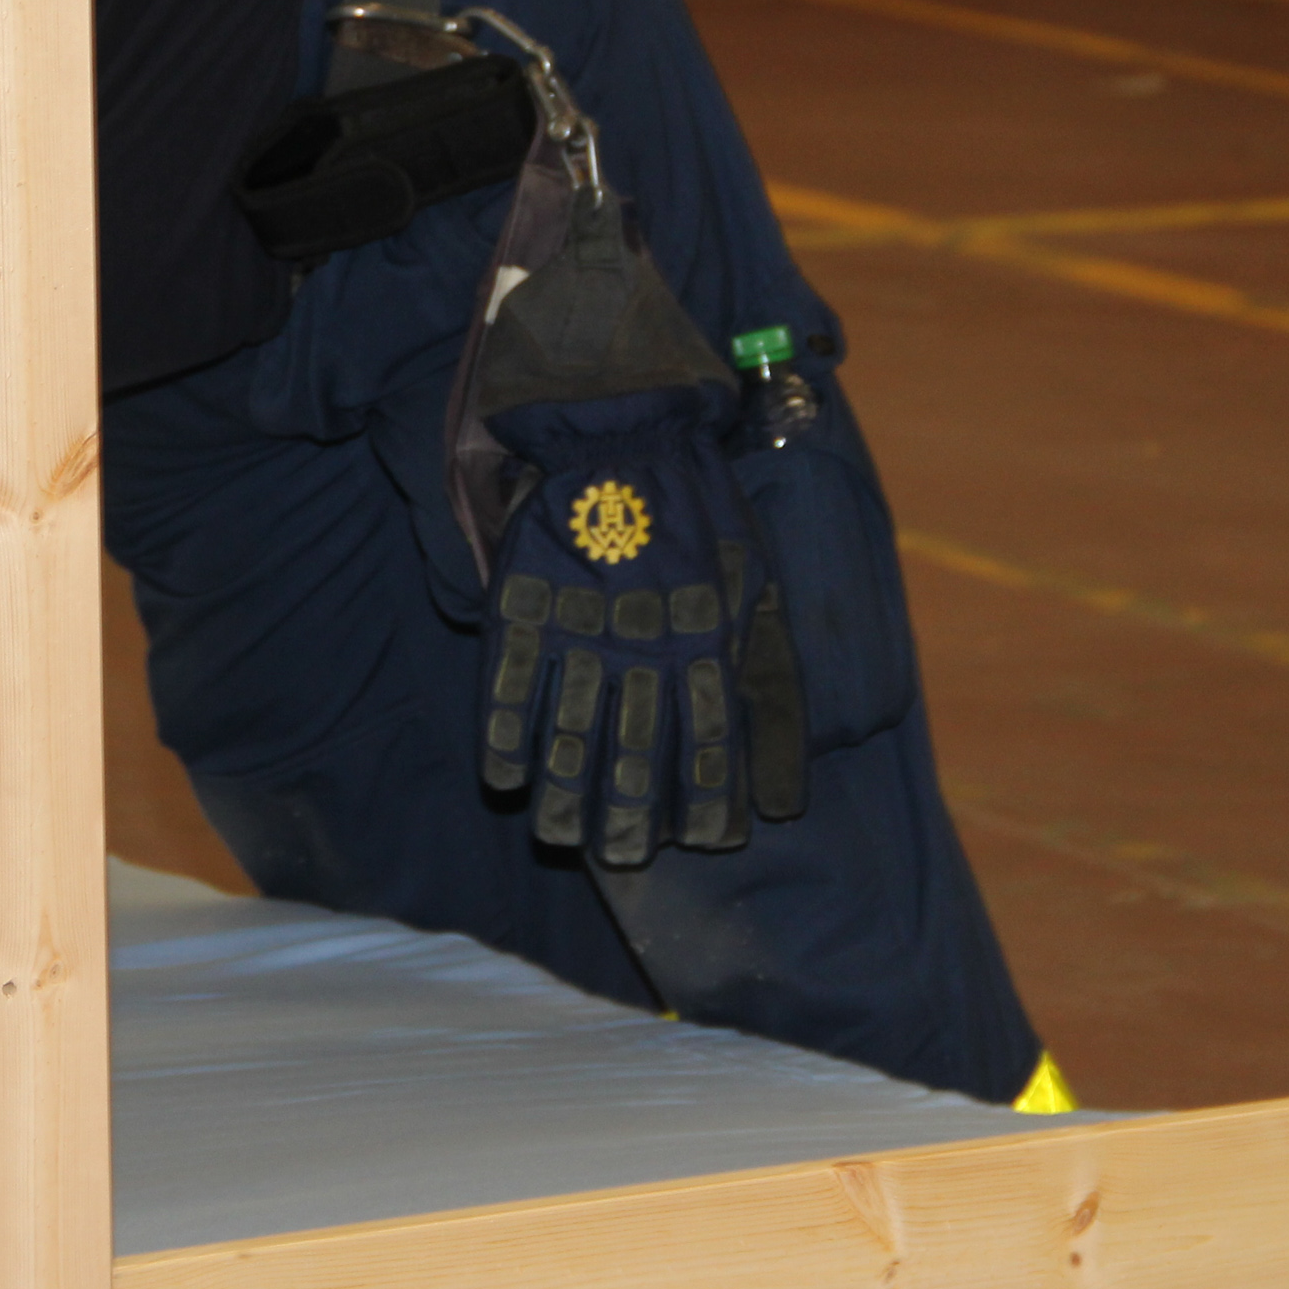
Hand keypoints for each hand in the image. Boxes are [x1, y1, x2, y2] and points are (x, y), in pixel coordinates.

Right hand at [477, 422, 804, 867]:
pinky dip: (502, 731)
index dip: (705, 801)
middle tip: (619, 856)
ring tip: (558, 834)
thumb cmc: (705, 522)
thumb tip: (787, 798)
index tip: (701, 841)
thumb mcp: (764, 597)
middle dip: (627, 813)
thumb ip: (775, 694)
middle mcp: (645, 642)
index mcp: (708, 641)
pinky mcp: (527, 600)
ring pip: (570, 727)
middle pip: (634, 749)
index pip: (709, 744)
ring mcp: (580, 623)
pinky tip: (501, 774)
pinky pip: (508, 680)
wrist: (627, 432)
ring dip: (563, 790)